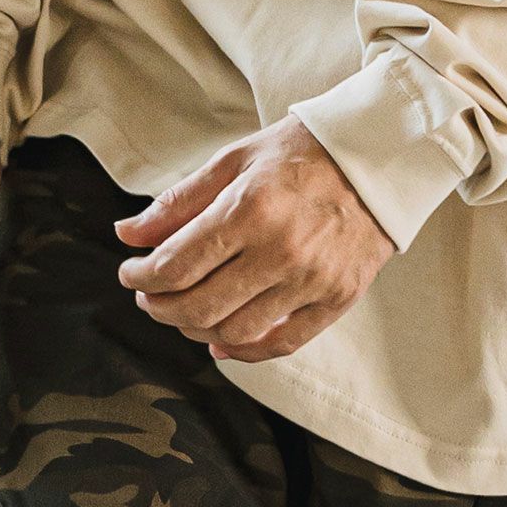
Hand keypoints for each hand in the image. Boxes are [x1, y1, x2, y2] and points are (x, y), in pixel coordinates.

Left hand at [115, 115, 395, 362]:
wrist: (377, 162)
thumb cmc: (301, 155)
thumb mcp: (235, 161)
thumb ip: (180, 201)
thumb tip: (129, 234)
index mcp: (250, 208)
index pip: (177, 263)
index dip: (142, 277)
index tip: (130, 275)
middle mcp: (281, 250)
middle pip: (200, 306)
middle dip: (162, 308)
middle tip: (150, 298)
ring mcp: (311, 281)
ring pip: (235, 332)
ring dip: (197, 330)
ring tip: (185, 314)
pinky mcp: (335, 301)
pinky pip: (281, 344)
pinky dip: (244, 351)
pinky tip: (221, 342)